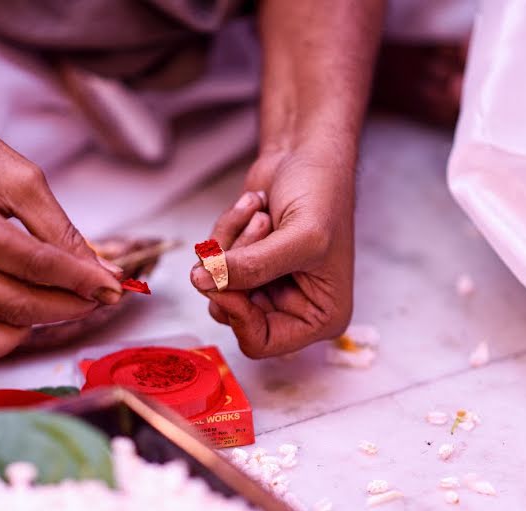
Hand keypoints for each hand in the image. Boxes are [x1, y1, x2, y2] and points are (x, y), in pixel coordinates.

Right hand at [0, 114, 122, 370]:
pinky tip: (1, 317)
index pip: (35, 267)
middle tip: (94, 293)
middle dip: (68, 306)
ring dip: (25, 328)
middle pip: (16, 307)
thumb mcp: (23, 180)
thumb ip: (62, 231)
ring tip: (42, 298)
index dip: (82, 281)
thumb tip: (103, 274)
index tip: (114, 288)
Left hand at [190, 146, 354, 356]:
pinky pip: (210, 263)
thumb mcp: (299, 238)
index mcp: (320, 317)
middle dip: (236, 267)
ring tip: (262, 213)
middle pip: (232, 313)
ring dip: (230, 245)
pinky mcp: (243, 264)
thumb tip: (202, 283)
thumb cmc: (323, 195)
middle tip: (261, 226)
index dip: (237, 313)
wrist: (309, 154)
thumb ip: (251, 268)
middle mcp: (292, 308)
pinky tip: (252, 206)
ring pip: (216, 287)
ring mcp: (264, 286)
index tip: (226, 278)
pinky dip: (224, 232)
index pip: (261, 342)